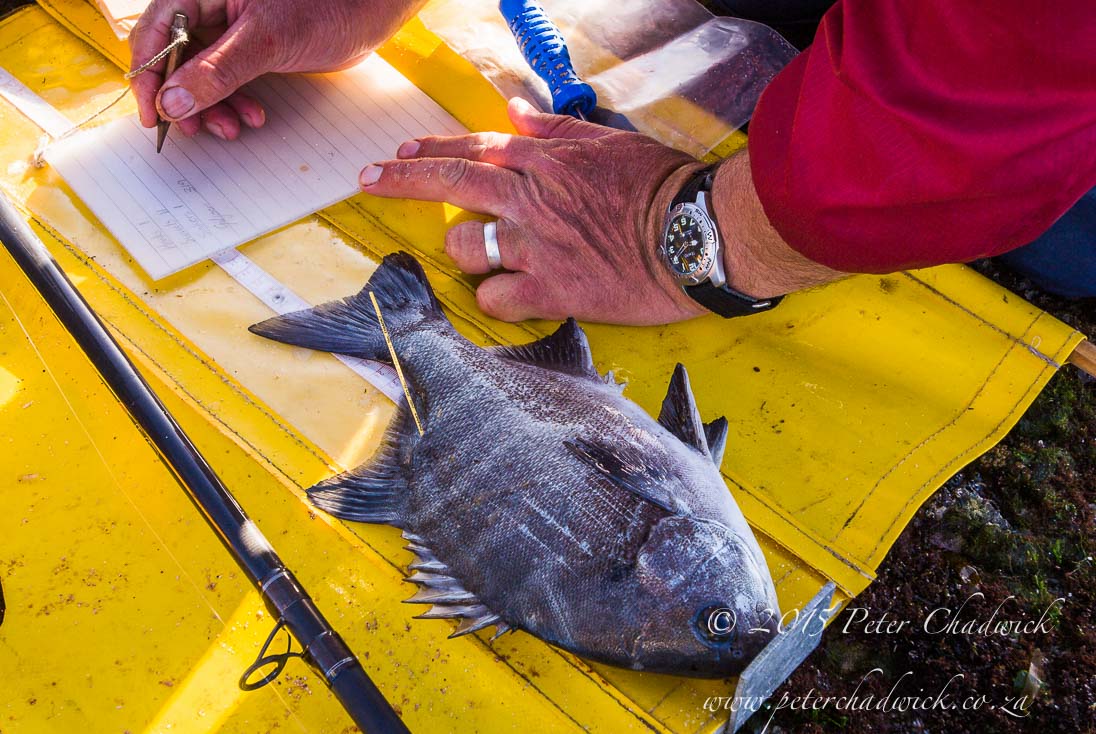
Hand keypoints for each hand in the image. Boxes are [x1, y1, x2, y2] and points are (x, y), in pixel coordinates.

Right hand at [129, 0, 423, 139]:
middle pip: (175, 57)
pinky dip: (236, 101)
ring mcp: (230, 28)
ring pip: (202, 74)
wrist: (369, 10)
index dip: (149, 76)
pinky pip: (228, 79)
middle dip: (185, 98)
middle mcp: (210, 6)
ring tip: (233, 128)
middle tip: (195, 131)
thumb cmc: (324, 7)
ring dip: (213, 106)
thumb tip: (174, 101)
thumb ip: (218, 71)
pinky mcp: (252, 47)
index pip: (154, 33)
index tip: (154, 115)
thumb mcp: (266, 40)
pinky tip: (254, 116)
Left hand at [360, 98, 709, 324]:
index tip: (400, 153)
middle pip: (449, 183)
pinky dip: (495, 299)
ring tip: (482, 257)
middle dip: (401, 179)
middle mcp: (530, 199)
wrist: (698, 233)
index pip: (472, 148)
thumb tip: (516, 111)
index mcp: (544, 162)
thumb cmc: (662, 187)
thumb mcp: (609, 142)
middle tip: (368, 178)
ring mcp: (536, 246)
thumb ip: (554, 130)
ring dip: (465, 252)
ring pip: (466, 248)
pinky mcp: (552, 290)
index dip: (430, 150)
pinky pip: (496, 299)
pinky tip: (508, 296)